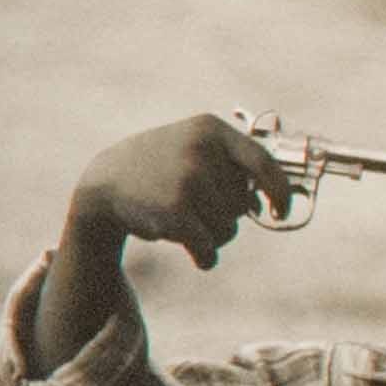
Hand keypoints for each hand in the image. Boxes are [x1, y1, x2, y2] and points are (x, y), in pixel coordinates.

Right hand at [65, 114, 292, 270]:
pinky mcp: (173, 210)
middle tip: (194, 208)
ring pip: (228, 228)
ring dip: (213, 236)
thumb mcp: (192, 149)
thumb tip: (262, 204)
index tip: (281, 211)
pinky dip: (205, 257)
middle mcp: (201, 150)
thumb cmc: (157, 168)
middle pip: (242, 203)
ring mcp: (187, 179)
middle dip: (225, 215)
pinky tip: (195, 255)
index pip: (263, 162)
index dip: (279, 191)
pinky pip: (208, 246)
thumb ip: (230, 168)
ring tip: (183, 221)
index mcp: (210, 129)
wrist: (103, 181)